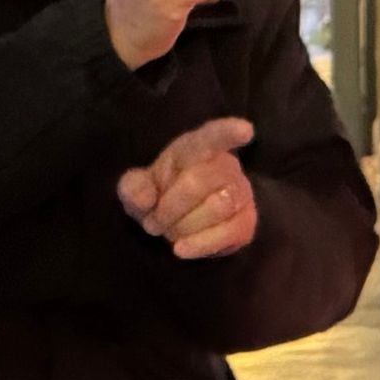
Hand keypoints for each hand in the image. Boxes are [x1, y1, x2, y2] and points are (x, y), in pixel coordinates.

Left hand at [119, 117, 260, 260]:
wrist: (177, 224)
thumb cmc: (158, 196)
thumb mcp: (136, 190)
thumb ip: (133, 188)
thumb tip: (144, 198)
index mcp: (195, 148)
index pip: (212, 137)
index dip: (227, 132)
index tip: (244, 130)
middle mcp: (225, 165)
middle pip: (198, 182)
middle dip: (168, 209)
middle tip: (152, 224)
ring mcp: (241, 193)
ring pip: (217, 207)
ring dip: (183, 227)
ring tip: (170, 233)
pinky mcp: (246, 222)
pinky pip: (229, 233)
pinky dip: (201, 244)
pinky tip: (182, 249)